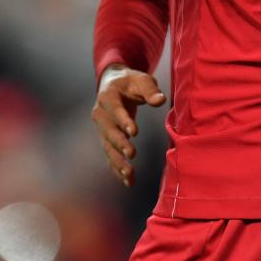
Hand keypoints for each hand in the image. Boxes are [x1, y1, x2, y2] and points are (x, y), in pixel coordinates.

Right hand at [91, 65, 165, 186]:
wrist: (113, 83)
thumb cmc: (130, 81)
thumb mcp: (141, 79)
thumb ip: (150, 90)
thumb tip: (160, 100)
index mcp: (108, 96)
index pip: (115, 110)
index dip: (123, 121)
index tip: (134, 132)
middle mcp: (100, 113)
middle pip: (108, 131)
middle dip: (119, 143)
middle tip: (131, 154)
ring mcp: (101, 128)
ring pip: (107, 147)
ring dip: (117, 161)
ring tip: (129, 174)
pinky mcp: (105, 138)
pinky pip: (110, 155)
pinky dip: (117, 168)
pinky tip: (128, 181)